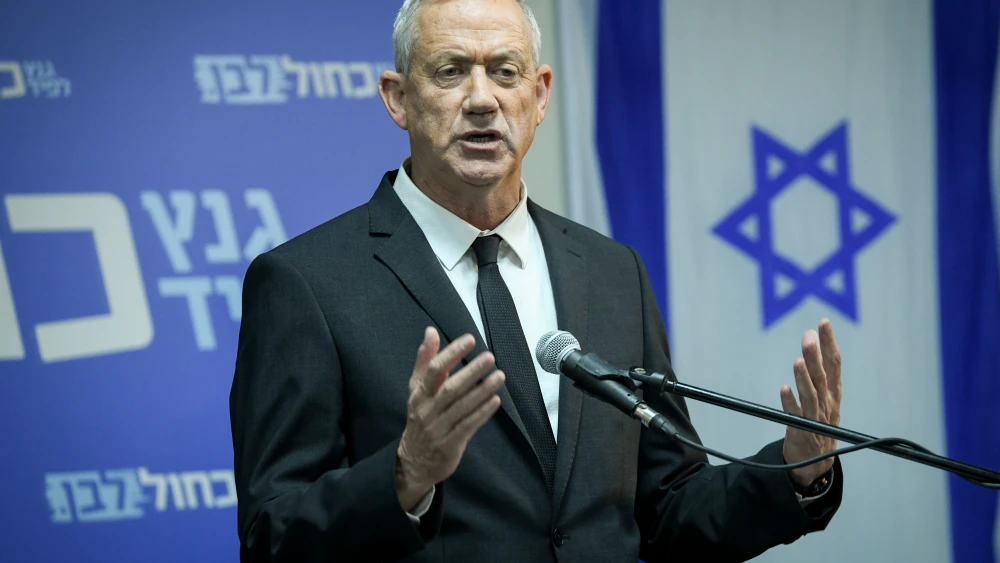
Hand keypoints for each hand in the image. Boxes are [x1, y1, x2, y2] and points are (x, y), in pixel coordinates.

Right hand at [395, 327, 504, 511]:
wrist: (413, 462)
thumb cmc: (420, 418)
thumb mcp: (417, 390)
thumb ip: (425, 361)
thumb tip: (430, 331)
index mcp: (419, 394)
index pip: (435, 370)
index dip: (452, 353)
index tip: (470, 339)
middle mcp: (427, 410)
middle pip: (450, 388)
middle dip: (471, 371)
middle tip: (490, 357)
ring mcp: (438, 428)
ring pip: (462, 407)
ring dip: (482, 391)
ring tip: (499, 376)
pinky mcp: (450, 444)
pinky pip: (468, 426)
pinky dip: (482, 413)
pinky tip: (495, 400)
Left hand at [780, 319, 842, 487]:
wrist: (817, 462)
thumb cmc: (819, 423)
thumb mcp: (825, 397)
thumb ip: (820, 372)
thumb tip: (811, 342)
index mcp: (834, 392)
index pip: (834, 363)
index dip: (830, 342)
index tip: (823, 322)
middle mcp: (828, 403)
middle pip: (822, 376)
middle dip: (816, 355)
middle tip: (809, 335)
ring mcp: (816, 418)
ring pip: (811, 394)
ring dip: (804, 378)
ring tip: (798, 361)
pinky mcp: (802, 431)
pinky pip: (796, 416)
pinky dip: (790, 403)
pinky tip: (784, 389)